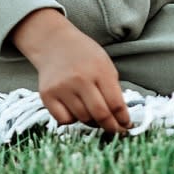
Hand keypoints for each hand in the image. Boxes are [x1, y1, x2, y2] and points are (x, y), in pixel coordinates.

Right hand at [10, 8, 130, 133]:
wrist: (53, 43)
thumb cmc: (83, 55)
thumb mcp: (104, 64)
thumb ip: (112, 89)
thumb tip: (120, 117)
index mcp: (99, 69)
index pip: (116, 103)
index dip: (123, 119)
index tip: (126, 125)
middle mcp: (80, 79)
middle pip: (100, 114)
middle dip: (111, 127)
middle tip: (115, 130)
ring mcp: (62, 88)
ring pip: (83, 119)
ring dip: (91, 121)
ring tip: (93, 113)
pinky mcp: (47, 95)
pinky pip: (64, 120)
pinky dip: (72, 119)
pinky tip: (74, 109)